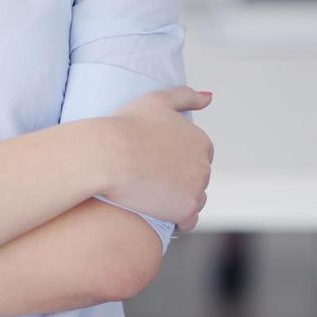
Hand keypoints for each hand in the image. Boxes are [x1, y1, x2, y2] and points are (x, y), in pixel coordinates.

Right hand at [103, 87, 213, 231]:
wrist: (107, 155)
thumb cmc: (126, 125)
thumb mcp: (156, 101)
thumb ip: (185, 96)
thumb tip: (210, 97)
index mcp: (201, 141)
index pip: (198, 156)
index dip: (176, 160)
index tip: (156, 161)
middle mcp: (204, 165)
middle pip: (197, 179)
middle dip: (178, 180)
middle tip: (149, 178)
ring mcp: (197, 189)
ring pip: (194, 200)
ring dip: (178, 200)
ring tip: (151, 195)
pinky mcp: (186, 210)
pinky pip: (188, 221)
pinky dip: (176, 219)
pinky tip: (157, 212)